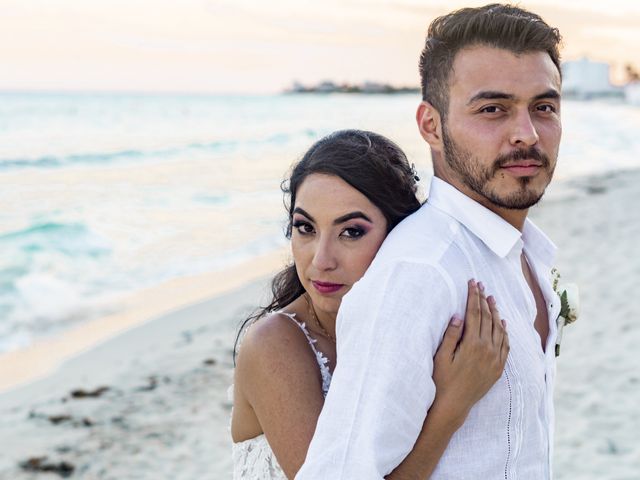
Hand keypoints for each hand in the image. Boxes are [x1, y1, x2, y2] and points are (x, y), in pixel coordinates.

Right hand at [431, 279, 508, 421]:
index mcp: (472, 344)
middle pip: (487, 318)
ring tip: (491, 299)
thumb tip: (458, 315)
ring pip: (498, 329)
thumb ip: (451, 335)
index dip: (473, 296)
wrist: (453, 405)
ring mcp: (495, 359)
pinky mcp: (497, 368)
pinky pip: (505, 345)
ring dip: (495, 312)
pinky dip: (504, 332)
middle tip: (481, 285)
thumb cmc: (442, 380)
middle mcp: (487, 350)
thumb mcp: (441, 356)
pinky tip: (502, 323)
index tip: (472, 283)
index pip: (474, 313)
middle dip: (483, 299)